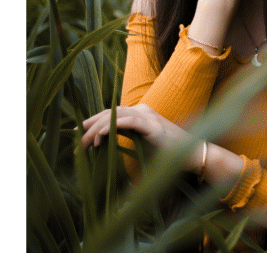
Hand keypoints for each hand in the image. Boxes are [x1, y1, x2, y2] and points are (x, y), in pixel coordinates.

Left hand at [80, 104, 195, 162]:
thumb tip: (106, 150)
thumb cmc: (169, 155)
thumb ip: (127, 142)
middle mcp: (141, 110)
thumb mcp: (143, 146)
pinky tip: (99, 137)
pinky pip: (126, 121)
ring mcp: (146, 115)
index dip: (93, 121)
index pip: (111, 114)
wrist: (192, 156)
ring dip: (96, 128)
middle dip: (90, 124)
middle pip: (109, 113)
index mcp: (139, 114)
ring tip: (83, 141)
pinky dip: (110, 127)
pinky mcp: (151, 124)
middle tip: (74, 137)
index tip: (78, 131)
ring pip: (114, 116)